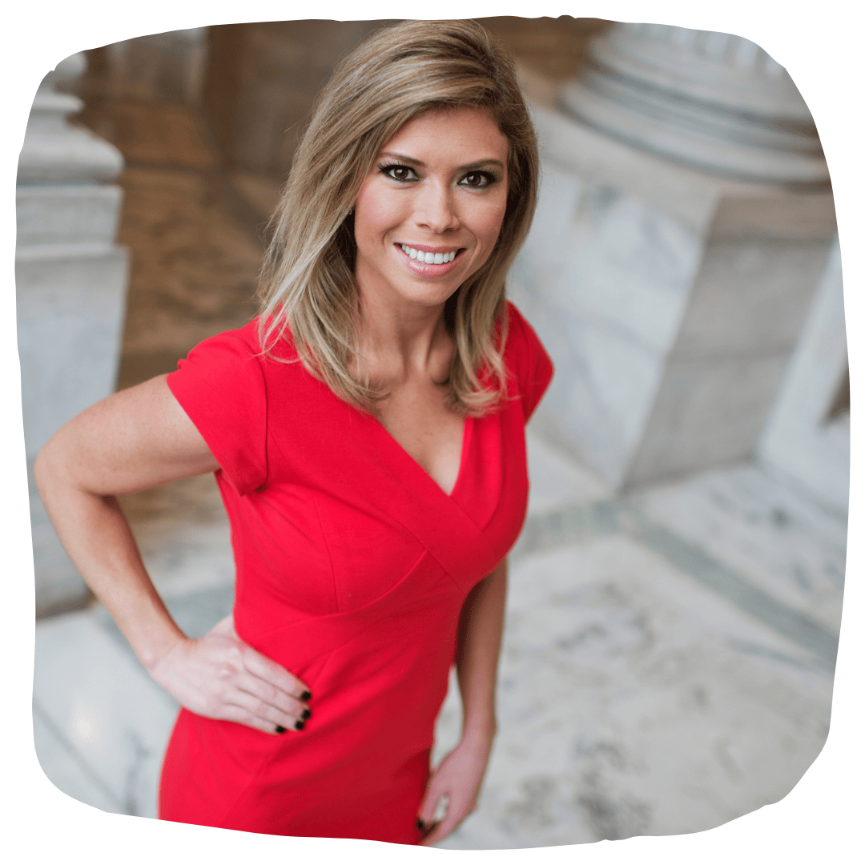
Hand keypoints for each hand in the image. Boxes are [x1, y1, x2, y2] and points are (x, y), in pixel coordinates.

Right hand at [149, 615, 311, 734]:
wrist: (172, 661)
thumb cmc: (208, 644)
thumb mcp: (228, 628)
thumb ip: (250, 623)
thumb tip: (275, 606)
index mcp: (240, 653)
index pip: (274, 672)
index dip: (293, 685)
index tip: (308, 693)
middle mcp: (233, 673)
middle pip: (270, 694)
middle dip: (293, 705)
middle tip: (309, 711)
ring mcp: (224, 692)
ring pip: (260, 709)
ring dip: (283, 718)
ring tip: (300, 723)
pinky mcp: (215, 707)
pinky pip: (246, 718)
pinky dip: (265, 725)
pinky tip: (278, 729)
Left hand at [417, 733, 493, 845]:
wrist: (477, 747)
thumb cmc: (456, 764)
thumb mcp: (437, 784)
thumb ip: (428, 806)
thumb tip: (420, 825)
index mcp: (457, 811)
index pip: (440, 832)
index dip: (428, 840)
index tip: (417, 847)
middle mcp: (466, 809)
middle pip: (447, 828)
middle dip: (433, 833)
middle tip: (419, 838)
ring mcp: (470, 801)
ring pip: (452, 818)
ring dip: (440, 824)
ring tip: (427, 826)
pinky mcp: (471, 792)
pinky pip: (457, 809)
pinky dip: (446, 814)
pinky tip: (442, 808)